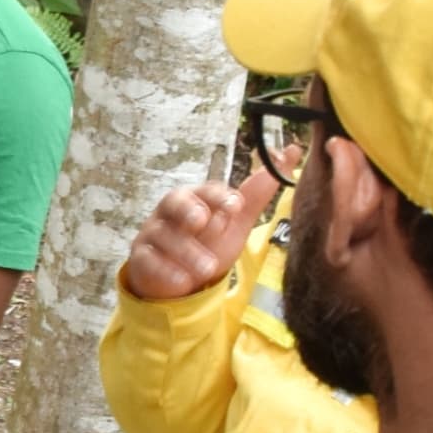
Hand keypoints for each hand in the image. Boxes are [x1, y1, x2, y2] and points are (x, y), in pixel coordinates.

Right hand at [118, 171, 277, 303]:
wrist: (184, 279)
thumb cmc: (209, 242)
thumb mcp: (237, 220)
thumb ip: (259, 191)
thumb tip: (291, 152)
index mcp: (195, 197)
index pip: (206, 190)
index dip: (219, 196)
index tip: (236, 206)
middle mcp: (171, 210)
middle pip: (175, 202)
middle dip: (189, 210)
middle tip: (202, 221)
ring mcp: (154, 233)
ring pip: (165, 235)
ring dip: (187, 251)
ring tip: (207, 268)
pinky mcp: (141, 258)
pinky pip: (148, 260)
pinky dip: (165, 270)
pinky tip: (183, 280)